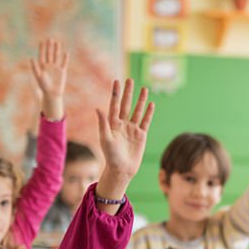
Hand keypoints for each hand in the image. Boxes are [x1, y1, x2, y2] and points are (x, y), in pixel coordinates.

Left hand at [30, 38, 68, 119]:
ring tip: (57, 42)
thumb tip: (31, 58)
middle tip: (50, 39)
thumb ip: (35, 67)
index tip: (42, 41)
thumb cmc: (44, 86)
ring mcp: (56, 68)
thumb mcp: (38, 76)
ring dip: (57, 50)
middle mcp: (49, 65)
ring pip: (56, 56)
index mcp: (42, 66)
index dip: (42, 48)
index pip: (42, 55)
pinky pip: (64, 63)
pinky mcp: (62, 71)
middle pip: (49, 54)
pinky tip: (66, 53)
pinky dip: (65, 58)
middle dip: (49, 47)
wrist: (52, 93)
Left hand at [94, 79, 154, 204]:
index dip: (115, 93)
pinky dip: (148, 113)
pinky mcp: (141, 135)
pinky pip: (145, 121)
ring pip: (137, 111)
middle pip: (126, 105)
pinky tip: (151, 104)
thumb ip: (103, 124)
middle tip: (130, 80)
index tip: (116, 81)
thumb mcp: (105, 139)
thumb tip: (98, 108)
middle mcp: (122, 124)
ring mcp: (132, 129)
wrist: (122, 169)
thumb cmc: (111, 156)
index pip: (114, 104)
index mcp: (112, 124)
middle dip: (128, 92)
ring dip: (140, 100)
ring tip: (144, 89)